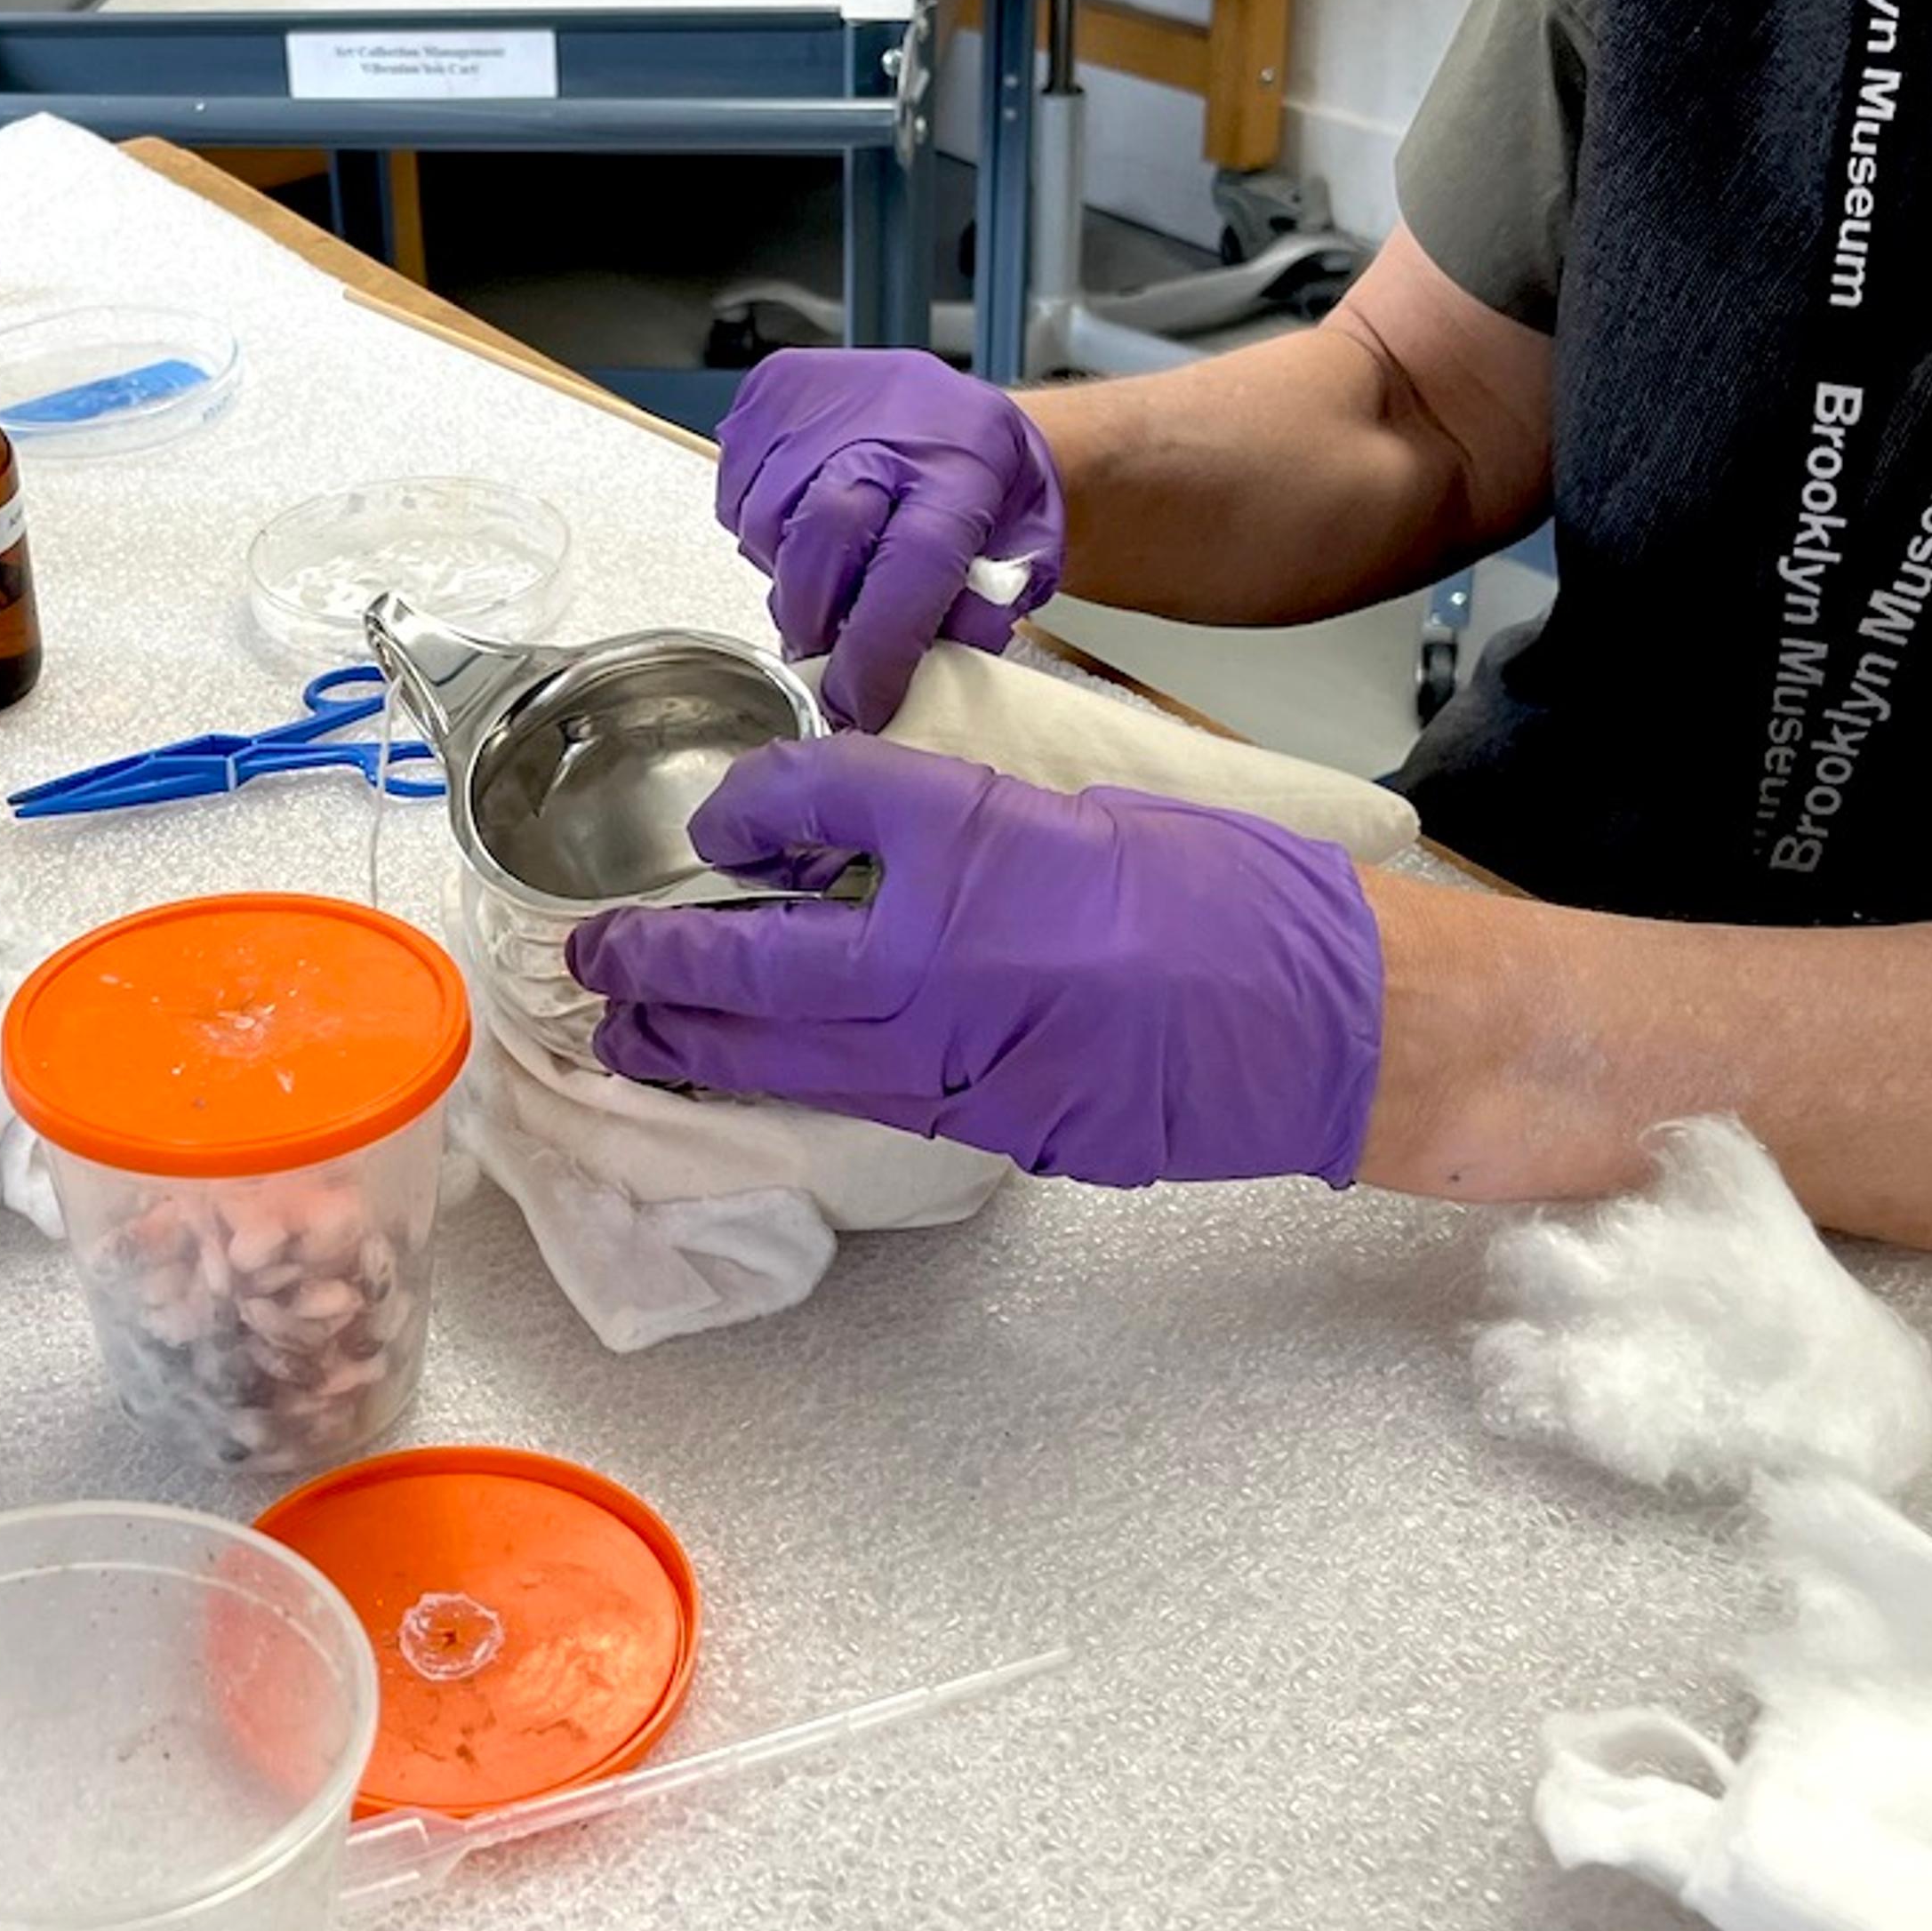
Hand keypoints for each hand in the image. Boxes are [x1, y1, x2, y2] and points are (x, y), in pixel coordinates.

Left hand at [567, 737, 1383, 1187]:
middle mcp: (950, 956)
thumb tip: (868, 847)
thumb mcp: (1090, 813)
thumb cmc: (1239, 898)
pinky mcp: (998, 1131)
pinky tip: (755, 1085)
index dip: (749, 806)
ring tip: (625, 1042)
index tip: (718, 822)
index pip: (817, 799)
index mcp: (982, 845)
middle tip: (592, 966)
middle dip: (660, 970)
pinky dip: (793, 1093)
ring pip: (790, 1060)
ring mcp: (968, 1060)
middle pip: (758, 963)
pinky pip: (868, 1107)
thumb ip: (965, 833)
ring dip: (695, 1050)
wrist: (1339, 1020)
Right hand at [717, 349, 1066, 730]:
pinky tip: (805, 522)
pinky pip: (736, 497)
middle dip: (817, 617)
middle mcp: (884, 424)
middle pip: (820, 541)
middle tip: (831, 648)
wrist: (960, 409)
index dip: (878, 647)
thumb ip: (981, 613)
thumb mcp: (1022, 553)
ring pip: (766, 526)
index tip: (861, 704)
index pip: (910, 563)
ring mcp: (816, 403)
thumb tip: (920, 671)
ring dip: (789, 574)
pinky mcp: (766, 394)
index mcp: (963, 463)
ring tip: (830, 568)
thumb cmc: (989, 488)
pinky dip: (763, 531)